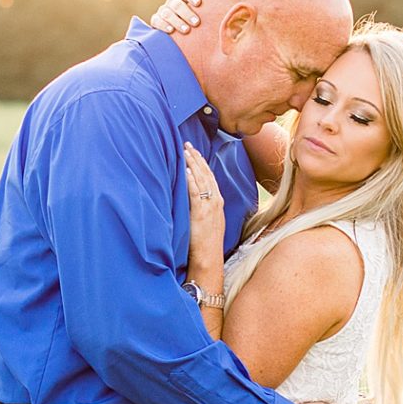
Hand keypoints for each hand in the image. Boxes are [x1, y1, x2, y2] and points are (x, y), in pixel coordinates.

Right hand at [150, 0, 202, 36]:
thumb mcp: (200, 9)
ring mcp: (163, 11)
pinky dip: (163, 25)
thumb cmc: (192, 18)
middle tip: (196, 23)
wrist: (175, 31)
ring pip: (167, 13)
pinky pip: (157, 21)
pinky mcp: (155, 20)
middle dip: (186, 13)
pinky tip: (170, 31)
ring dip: (177, 21)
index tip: (199, 3)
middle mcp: (172, 3)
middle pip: (177, 4)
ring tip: (186, 30)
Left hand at [182, 142, 225, 279]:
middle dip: (197, 158)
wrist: (209, 258)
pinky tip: (184, 169)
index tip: (195, 153)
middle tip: (188, 145)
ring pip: (202, 179)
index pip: (211, 178)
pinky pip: (195, 190)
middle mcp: (216, 202)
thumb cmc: (206, 245)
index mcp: (218, 204)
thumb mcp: (209, 224)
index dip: (203, 164)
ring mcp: (209, 206)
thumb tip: (195, 204)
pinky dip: (190, 178)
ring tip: (185, 151)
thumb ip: (204, 211)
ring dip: (193, 164)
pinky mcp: (200, 211)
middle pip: (207, 174)